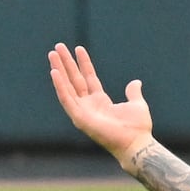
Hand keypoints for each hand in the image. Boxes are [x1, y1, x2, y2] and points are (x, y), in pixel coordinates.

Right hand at [48, 43, 153, 164]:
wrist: (136, 143)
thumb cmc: (137, 128)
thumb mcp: (136, 104)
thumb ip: (133, 92)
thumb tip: (135, 82)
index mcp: (100, 100)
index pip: (89, 77)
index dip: (84, 63)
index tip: (78, 48)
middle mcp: (88, 104)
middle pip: (74, 78)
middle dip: (66, 63)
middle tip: (58, 47)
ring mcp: (82, 110)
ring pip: (67, 85)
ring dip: (59, 69)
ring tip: (52, 54)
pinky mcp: (79, 117)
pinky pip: (66, 98)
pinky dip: (60, 86)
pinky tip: (54, 72)